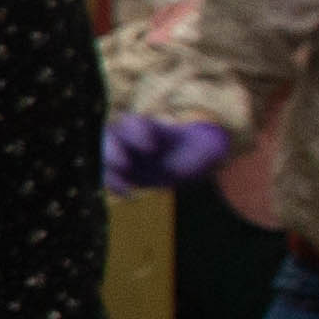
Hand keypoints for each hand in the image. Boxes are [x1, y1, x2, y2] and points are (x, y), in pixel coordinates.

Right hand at [102, 111, 235, 194]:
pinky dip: (115, 185)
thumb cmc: (199, 148)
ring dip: (109, 172)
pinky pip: (108, 177)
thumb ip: (206, 145)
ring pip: (102, 157)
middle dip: (111, 150)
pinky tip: (129, 195)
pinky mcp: (121, 173)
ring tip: (125, 188)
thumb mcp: (205, 145)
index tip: (151, 147)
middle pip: (109, 137)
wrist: (190, 161)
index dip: (137, 133)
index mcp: (147, 127)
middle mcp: (129, 138)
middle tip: (123, 164)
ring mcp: (122, 155)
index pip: (131, 123)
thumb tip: (216, 146)